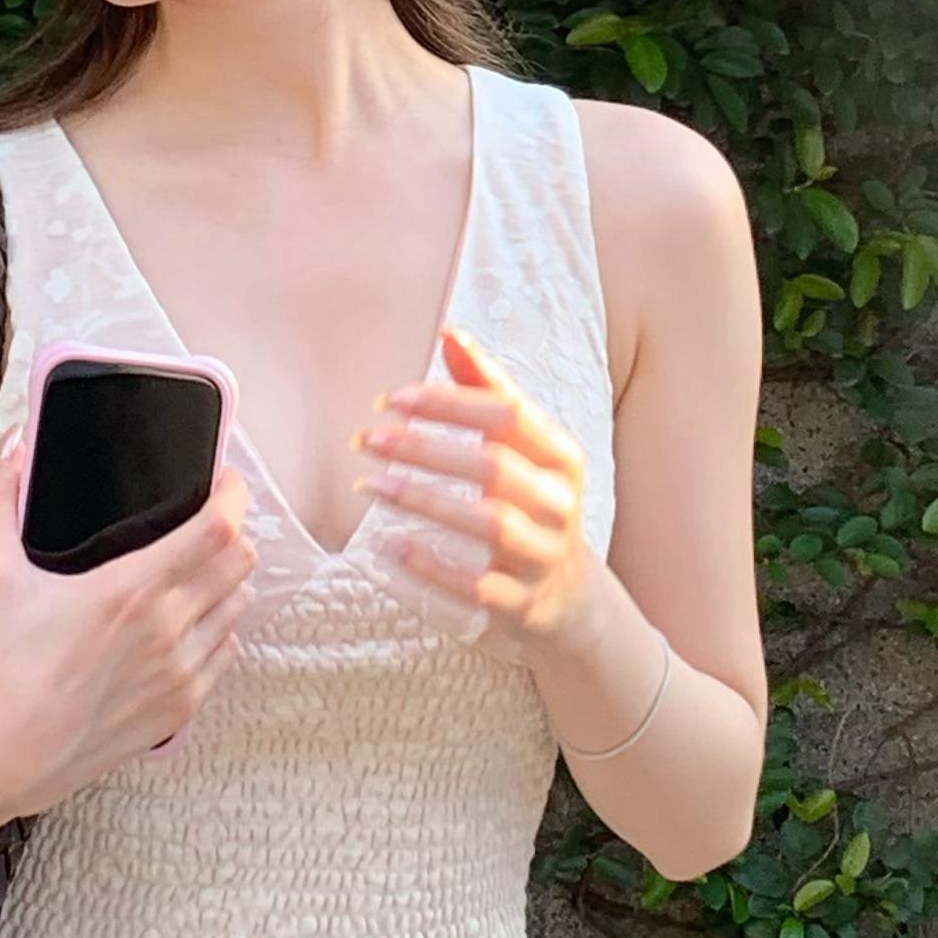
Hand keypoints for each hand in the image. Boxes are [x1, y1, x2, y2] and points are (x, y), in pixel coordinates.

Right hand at [0, 435, 256, 800]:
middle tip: (209, 519)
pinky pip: (227, 650)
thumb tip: (14, 449)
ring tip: (199, 569)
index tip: (224, 479)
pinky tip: (189, 621)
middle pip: (241, 561)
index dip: (233, 493)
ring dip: (228, 579)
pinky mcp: (182, 706)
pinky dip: (218, 627)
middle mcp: (169, 628)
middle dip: (233, 530)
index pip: (218, 526)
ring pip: (240, 605)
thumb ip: (2, 502)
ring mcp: (181, 671)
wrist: (7, 757)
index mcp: (131, 589)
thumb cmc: (3, 667)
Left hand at [354, 326, 599, 659]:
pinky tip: (387, 545)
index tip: (392, 399)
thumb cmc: (533, 502)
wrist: (570, 598)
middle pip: (494, 467)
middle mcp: (558, 504)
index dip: (449, 404)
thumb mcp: (525, 449)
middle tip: (368, 438)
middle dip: (426, 449)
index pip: (508, 416)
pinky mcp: (520, 603)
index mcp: (561, 456)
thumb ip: (488, 391)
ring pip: (488, 523)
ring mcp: (542, 556)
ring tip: (369, 485)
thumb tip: (450, 333)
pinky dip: (430, 566)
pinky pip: (475, 585)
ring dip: (424, 501)